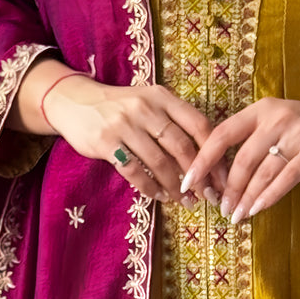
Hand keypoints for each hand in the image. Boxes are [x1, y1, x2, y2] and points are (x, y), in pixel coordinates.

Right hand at [42, 73, 224, 204]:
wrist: (75, 101)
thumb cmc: (120, 106)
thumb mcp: (150, 102)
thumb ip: (175, 121)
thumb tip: (209, 156)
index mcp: (163, 97)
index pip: (199, 124)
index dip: (215, 154)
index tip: (224, 177)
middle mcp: (145, 107)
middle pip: (182, 146)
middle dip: (198, 176)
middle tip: (208, 196)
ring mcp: (124, 124)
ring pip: (159, 162)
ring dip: (175, 186)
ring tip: (186, 201)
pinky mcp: (105, 142)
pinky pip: (133, 170)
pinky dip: (149, 187)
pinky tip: (159, 196)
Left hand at [181, 91, 299, 222]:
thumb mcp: (276, 121)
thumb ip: (251, 139)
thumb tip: (218, 172)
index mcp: (260, 110)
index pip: (222, 134)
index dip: (203, 159)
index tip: (189, 181)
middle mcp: (276, 118)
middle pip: (242, 158)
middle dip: (228, 187)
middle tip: (220, 207)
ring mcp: (296, 134)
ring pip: (262, 172)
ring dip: (246, 197)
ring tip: (235, 215)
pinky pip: (286, 178)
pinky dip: (269, 196)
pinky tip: (257, 209)